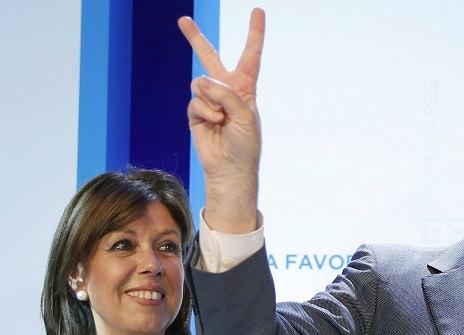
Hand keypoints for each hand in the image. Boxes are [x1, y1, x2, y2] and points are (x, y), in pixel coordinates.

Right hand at [178, 9, 264, 232]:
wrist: (230, 168)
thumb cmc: (245, 144)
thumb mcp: (245, 115)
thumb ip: (227, 93)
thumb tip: (202, 80)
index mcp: (246, 88)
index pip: (251, 55)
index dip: (255, 33)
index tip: (258, 11)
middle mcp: (227, 90)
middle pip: (210, 57)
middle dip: (195, 39)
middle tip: (182, 20)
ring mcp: (209, 100)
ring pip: (201, 82)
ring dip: (211, 99)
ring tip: (221, 117)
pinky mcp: (196, 112)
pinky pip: (195, 100)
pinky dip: (204, 110)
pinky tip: (213, 122)